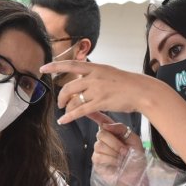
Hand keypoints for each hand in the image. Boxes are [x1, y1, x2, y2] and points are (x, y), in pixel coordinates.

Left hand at [42, 60, 175, 124]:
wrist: (142, 91)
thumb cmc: (127, 83)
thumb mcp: (109, 72)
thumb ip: (95, 75)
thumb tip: (83, 79)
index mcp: (96, 67)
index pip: (71, 64)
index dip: (55, 66)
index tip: (43, 68)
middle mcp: (94, 77)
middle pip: (69, 86)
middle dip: (61, 96)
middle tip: (59, 102)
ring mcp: (97, 90)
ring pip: (74, 99)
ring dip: (66, 107)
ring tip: (64, 111)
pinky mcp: (101, 103)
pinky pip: (80, 111)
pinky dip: (69, 117)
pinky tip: (63, 120)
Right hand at [92, 120, 144, 185]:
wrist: (136, 175)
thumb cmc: (136, 158)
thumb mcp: (133, 139)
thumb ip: (120, 129)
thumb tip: (105, 125)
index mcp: (113, 132)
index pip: (100, 120)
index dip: (93, 114)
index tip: (87, 108)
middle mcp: (103, 140)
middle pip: (101, 134)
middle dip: (115, 143)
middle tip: (125, 151)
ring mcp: (98, 150)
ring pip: (100, 146)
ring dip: (114, 153)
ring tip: (122, 159)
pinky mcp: (96, 161)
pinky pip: (99, 156)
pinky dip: (111, 160)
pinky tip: (117, 164)